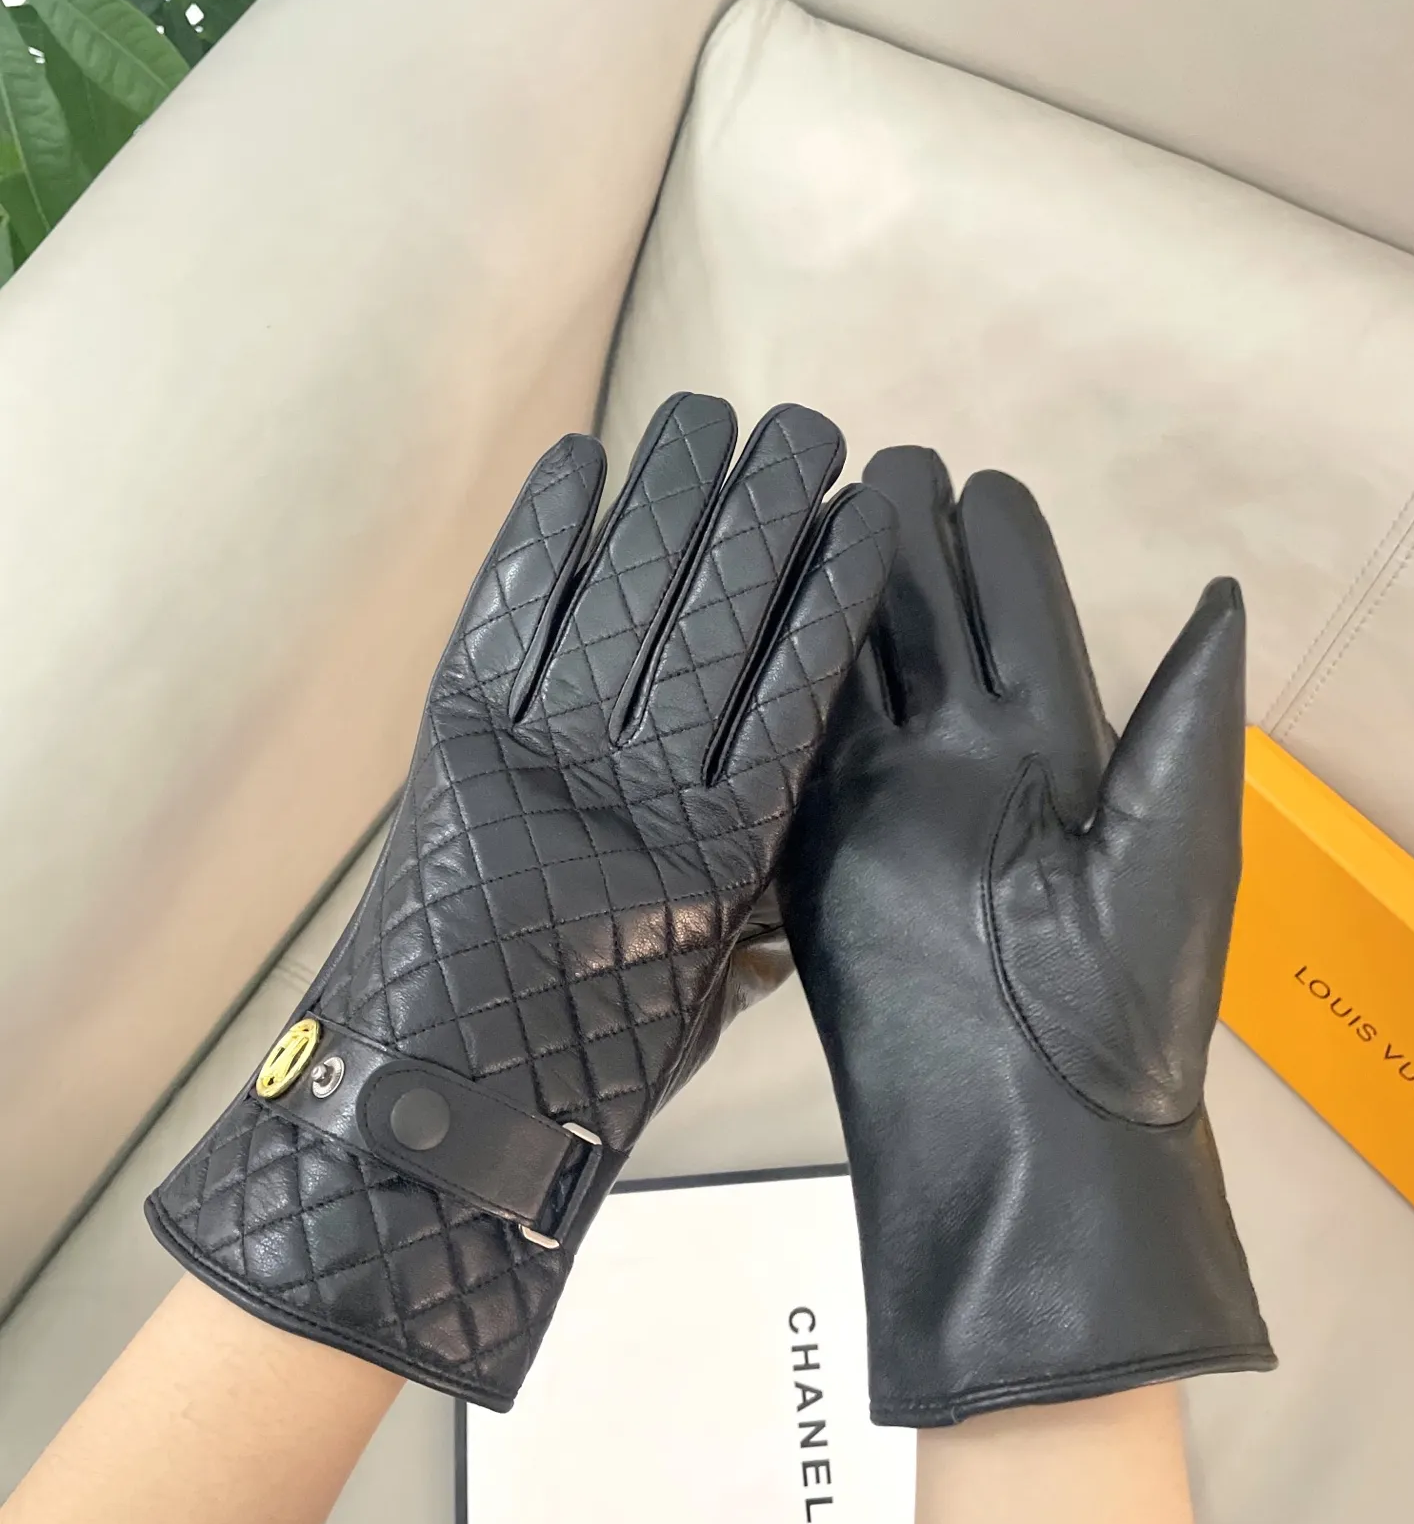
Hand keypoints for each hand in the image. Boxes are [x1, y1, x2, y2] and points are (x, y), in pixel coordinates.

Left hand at [148, 395, 894, 1407]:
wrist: (433, 1109)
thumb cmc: (587, 1067)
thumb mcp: (704, 987)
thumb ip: (755, 888)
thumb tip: (791, 797)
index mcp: (721, 851)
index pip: (796, 684)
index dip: (832, 588)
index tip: (869, 511)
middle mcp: (639, 783)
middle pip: (717, 617)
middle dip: (766, 511)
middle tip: (807, 426)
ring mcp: (542, 752)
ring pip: (626, 597)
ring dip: (670, 497)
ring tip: (711, 414)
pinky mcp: (454, 739)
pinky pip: (509, 618)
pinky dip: (545, 537)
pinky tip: (582, 460)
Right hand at [779, 449, 1272, 1425]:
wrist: (1029, 1121)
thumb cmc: (1124, 992)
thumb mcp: (1174, 837)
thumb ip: (1183, 710)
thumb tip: (1221, 589)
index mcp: (1060, 754)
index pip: (1025, 619)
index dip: (1003, 550)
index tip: (978, 480)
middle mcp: (969, 763)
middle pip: (933, 625)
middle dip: (910, 545)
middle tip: (882, 464)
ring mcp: (886, 799)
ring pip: (858, 664)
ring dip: (840, 587)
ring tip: (817, 500)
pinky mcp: (817, 840)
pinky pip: (795, 739)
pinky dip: (779, 669)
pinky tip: (760, 600)